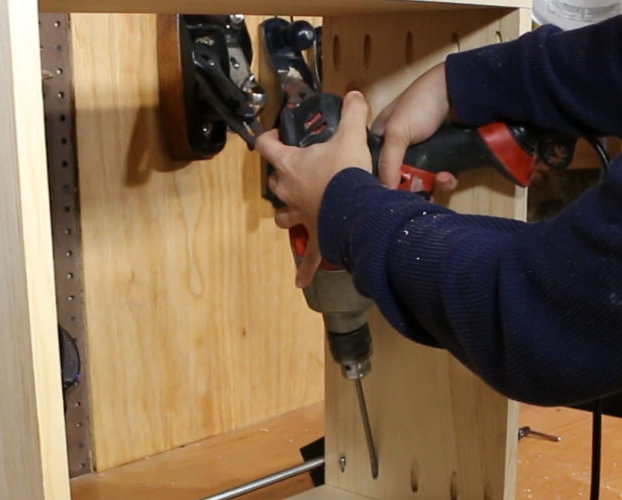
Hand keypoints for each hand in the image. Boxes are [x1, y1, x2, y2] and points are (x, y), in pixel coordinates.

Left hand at [255, 91, 372, 287]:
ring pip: (284, 217)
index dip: (266, 139)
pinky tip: (300, 282)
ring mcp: (300, 216)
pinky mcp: (315, 237)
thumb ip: (352, 114)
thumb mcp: (350, 135)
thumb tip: (355, 95)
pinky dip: (304, 270)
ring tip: (294, 213)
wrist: (355, 206)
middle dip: (280, 178)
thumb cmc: (345, 171)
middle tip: (292, 172)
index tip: (272, 136)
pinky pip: (308, 258)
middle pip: (274, 184)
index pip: (266, 148)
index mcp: (291, 165)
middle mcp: (289, 192)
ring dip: (287, 214)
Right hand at [371, 63, 457, 191]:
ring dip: (430, 186)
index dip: (379, 183)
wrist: (461, 90)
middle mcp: (399, 147)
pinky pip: (439, 178)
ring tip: (440, 179)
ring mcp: (422, 153)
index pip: (373, 167)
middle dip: (409, 189)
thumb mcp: (397, 133)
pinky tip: (448, 176)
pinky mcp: (441, 157)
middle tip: (416, 194)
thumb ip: (387, 165)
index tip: (387, 196)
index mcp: (381, 137)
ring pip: (420, 181)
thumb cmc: (421, 104)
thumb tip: (385, 194)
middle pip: (397, 179)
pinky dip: (444, 181)